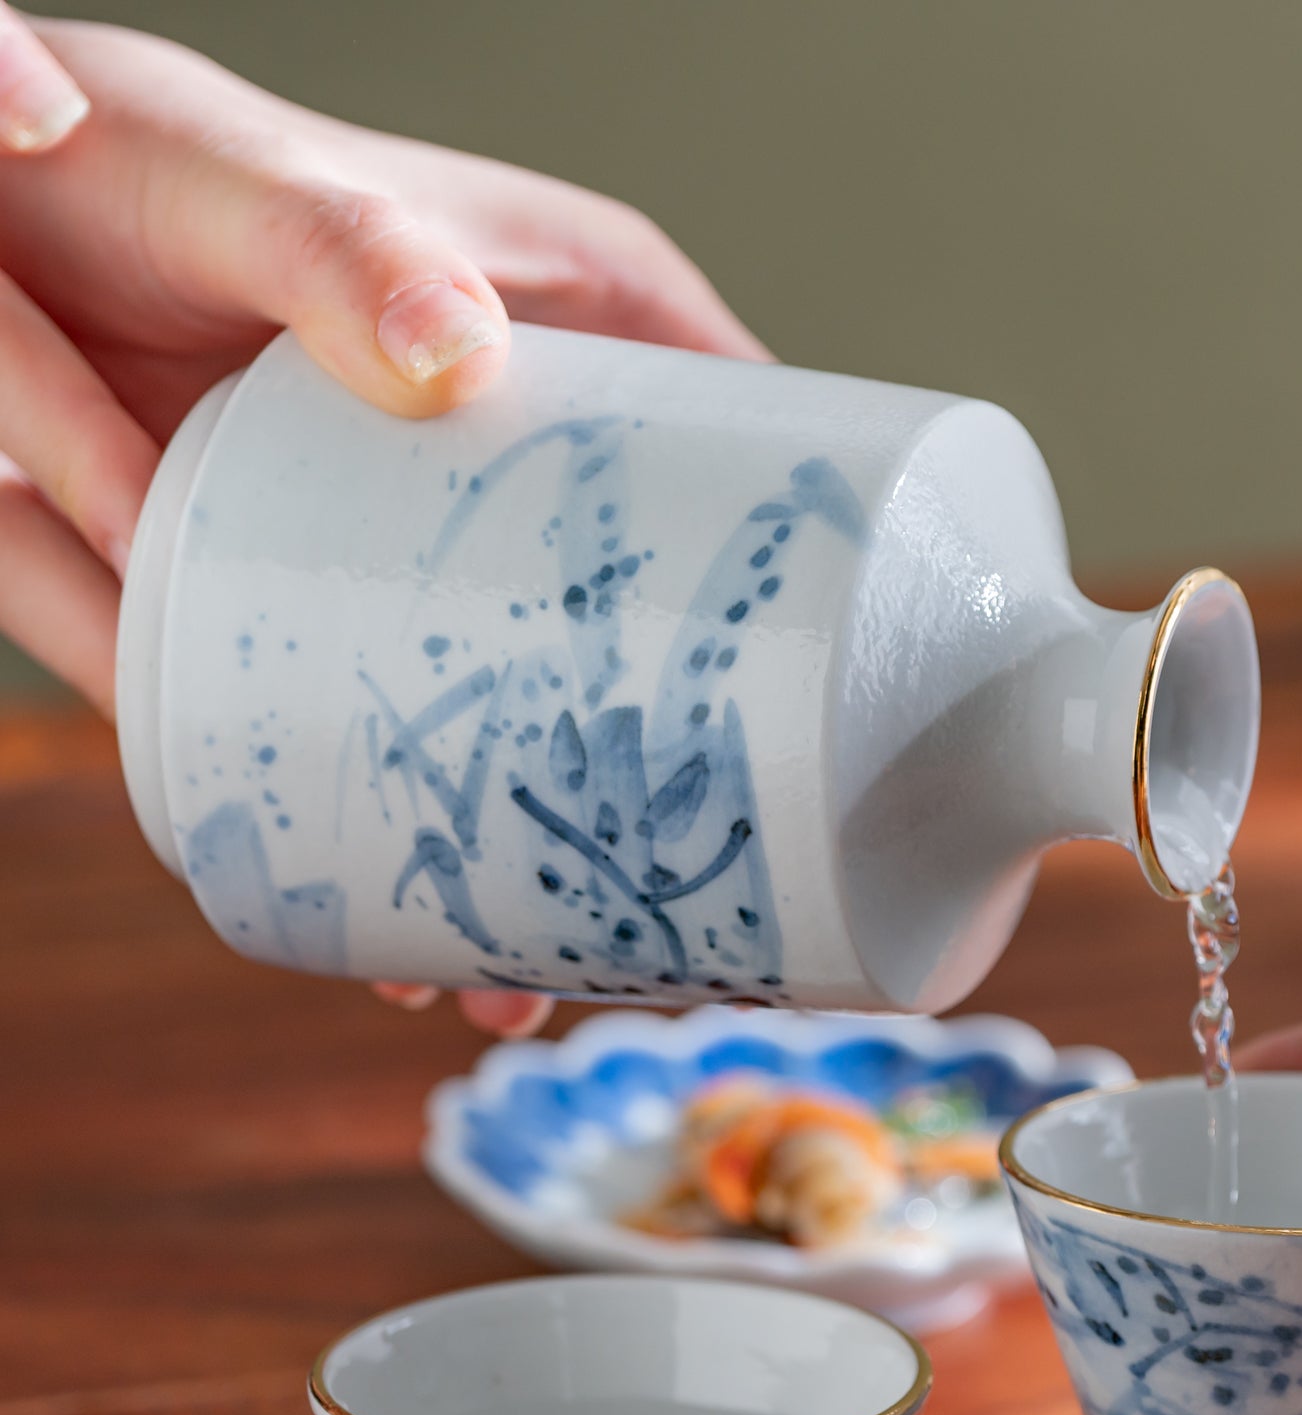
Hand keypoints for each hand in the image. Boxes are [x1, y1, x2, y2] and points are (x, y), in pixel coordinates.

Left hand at [0, 17, 764, 1036]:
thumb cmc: (155, 159)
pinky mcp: (334, 606)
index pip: (747, 465)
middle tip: (666, 924)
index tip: (828, 727)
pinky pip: (395, 737)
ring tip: (509, 978)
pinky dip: (395, 837)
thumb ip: (348, 257)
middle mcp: (531, 456)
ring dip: (523, 859)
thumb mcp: (262, 193)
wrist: (0, 203)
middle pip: (644, 642)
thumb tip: (450, 359)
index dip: (803, 596)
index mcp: (584, 326)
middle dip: (650, 797)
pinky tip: (404, 929)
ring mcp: (432, 551)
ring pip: (525, 723)